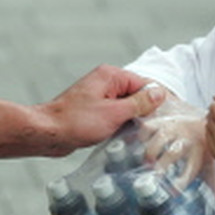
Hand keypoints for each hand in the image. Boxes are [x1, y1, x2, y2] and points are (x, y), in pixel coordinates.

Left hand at [37, 65, 165, 152]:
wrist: (48, 133)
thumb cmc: (74, 122)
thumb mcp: (114, 113)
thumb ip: (139, 103)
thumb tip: (158, 94)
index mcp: (111, 76)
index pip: (145, 84)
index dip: (157, 101)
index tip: (167, 116)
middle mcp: (105, 83)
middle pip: (137, 96)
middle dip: (145, 113)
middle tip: (152, 130)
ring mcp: (99, 97)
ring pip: (127, 108)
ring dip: (133, 121)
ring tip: (138, 136)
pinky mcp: (94, 111)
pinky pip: (115, 116)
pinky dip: (121, 126)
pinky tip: (124, 138)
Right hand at [138, 114, 207, 184]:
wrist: (203, 121)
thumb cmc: (203, 148)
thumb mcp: (210, 164)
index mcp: (197, 154)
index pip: (190, 169)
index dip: (181, 181)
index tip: (173, 192)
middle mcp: (185, 141)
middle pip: (173, 153)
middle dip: (163, 164)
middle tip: (155, 175)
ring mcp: (173, 130)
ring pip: (160, 138)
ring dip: (151, 151)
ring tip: (146, 161)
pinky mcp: (162, 122)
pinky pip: (149, 127)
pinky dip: (142, 136)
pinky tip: (140, 144)